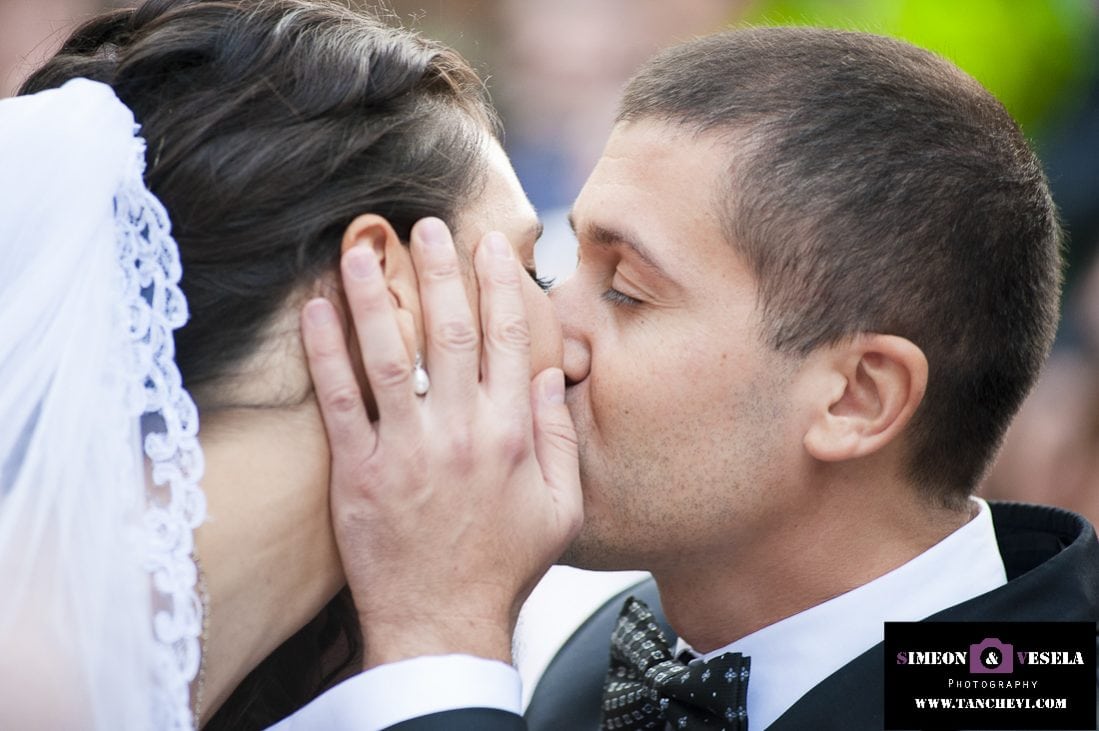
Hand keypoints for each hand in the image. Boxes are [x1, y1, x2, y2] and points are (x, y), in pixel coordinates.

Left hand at [300, 217, 581, 667]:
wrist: (442, 623)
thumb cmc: (502, 567)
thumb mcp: (559, 509)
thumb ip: (558, 440)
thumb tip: (544, 379)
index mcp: (510, 433)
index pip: (507, 339)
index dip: (499, 285)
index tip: (489, 245)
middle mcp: (460, 431)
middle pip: (448, 332)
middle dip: (438, 271)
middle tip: (424, 226)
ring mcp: (407, 449)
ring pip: (389, 355)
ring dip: (374, 294)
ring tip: (360, 247)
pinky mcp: (360, 472)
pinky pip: (340, 402)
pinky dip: (326, 353)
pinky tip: (317, 310)